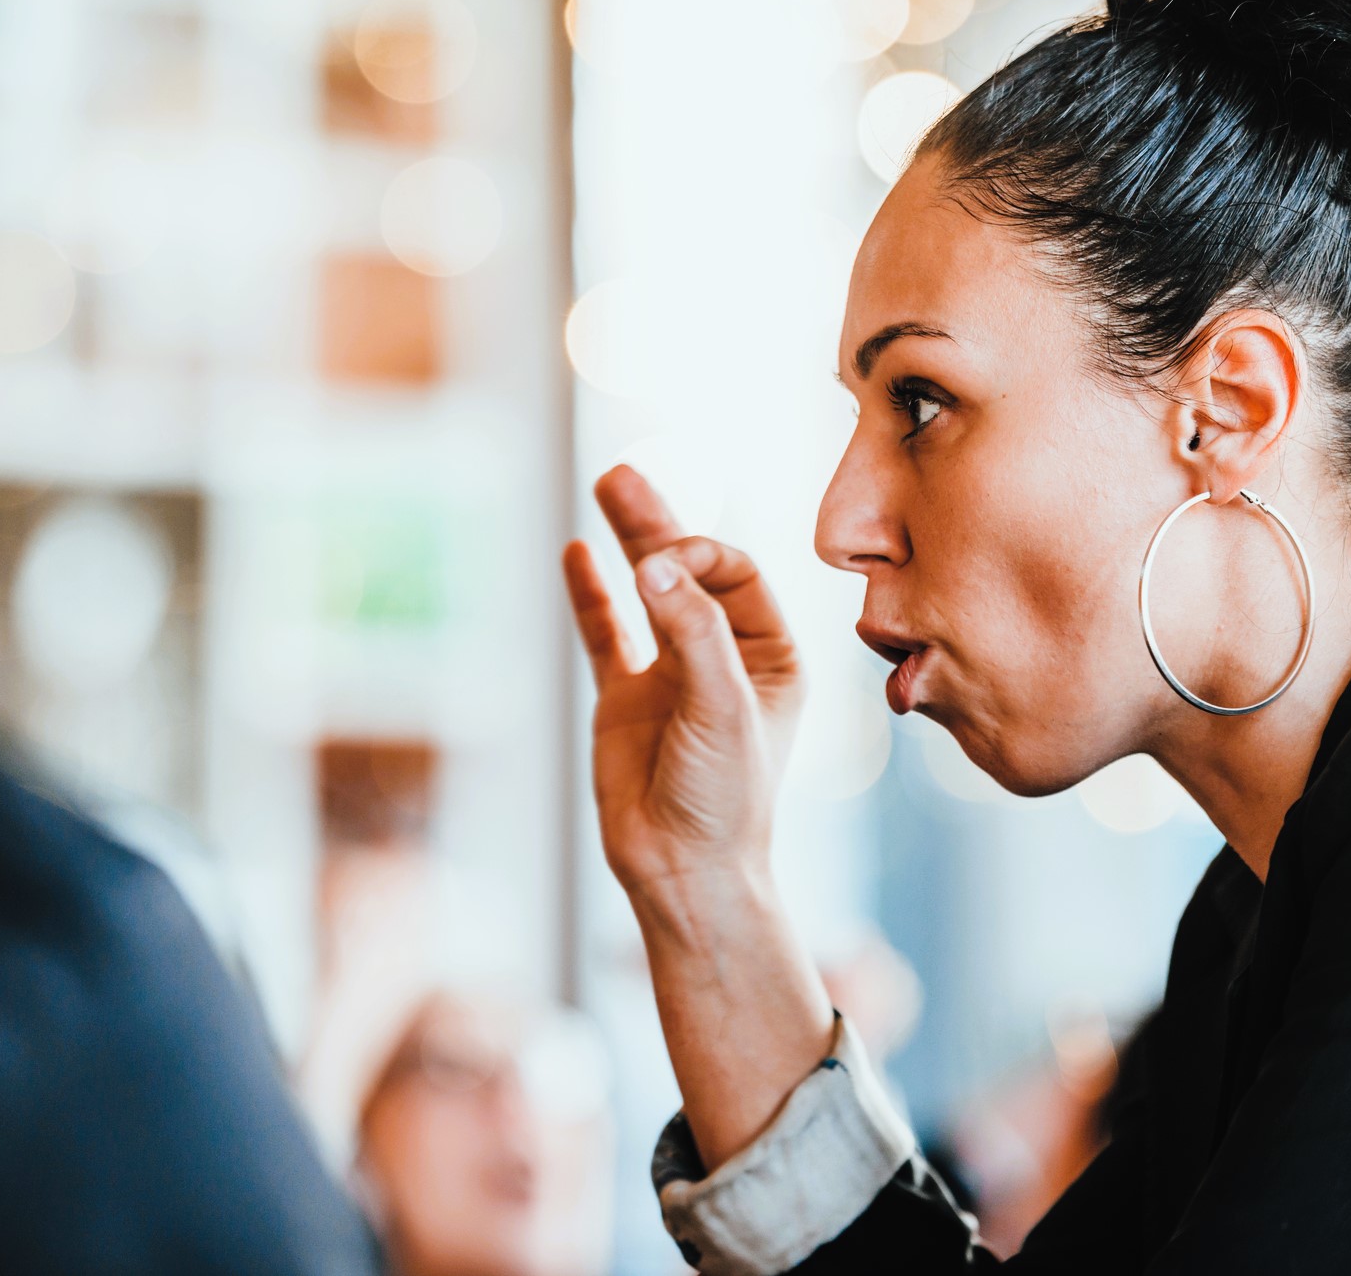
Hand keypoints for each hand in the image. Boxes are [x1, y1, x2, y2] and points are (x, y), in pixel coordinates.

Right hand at [563, 467, 831, 1168]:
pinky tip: (578, 555)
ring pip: (646, 592)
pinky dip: (591, 595)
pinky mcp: (624, 700)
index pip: (735, 574)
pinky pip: (605, 634)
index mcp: (772, 655)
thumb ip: (691, 633)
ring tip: (606, 484)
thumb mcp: (722, 709)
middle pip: (690, 568)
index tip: (664, 562)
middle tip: (622, 476)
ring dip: (627, 542)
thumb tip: (651, 565)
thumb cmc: (726, 800)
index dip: (698, 555)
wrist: (685, 874)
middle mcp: (724, 655)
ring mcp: (671, 675)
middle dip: (659, 522)